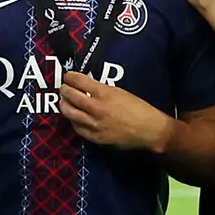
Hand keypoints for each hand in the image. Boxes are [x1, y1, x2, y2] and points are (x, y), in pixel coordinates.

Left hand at [54, 70, 174, 155]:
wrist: (150, 131)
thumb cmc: (139, 109)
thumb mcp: (120, 92)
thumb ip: (102, 90)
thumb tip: (87, 88)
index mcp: (104, 94)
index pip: (79, 81)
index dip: (70, 77)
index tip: (68, 76)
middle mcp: (96, 108)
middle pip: (70, 96)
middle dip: (64, 90)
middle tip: (64, 88)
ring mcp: (94, 125)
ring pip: (69, 113)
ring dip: (65, 105)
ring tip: (65, 102)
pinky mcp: (95, 138)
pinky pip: (77, 128)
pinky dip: (73, 121)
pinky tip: (74, 118)